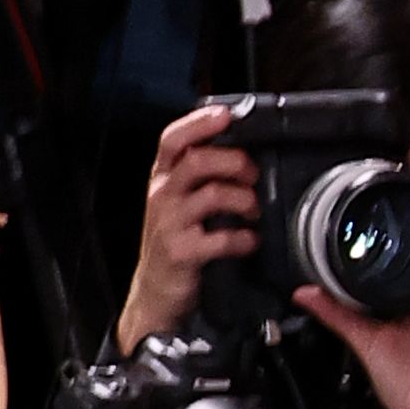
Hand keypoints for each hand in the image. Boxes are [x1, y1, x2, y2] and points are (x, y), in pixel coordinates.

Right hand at [117, 104, 259, 352]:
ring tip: (254, 210)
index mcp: (162, 178)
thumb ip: (197, 177)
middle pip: (198, 160)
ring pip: (212, 195)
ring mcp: (170, 223)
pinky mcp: (182, 252)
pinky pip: (220, 239)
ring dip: (243, 199)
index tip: (226, 116)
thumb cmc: (174, 242)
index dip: (200, 123)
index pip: (173, 138)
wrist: (155, 292)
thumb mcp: (176, 202)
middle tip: (252, 174)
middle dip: (234, 161)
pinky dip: (243, 238)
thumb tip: (237, 152)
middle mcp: (163, 195)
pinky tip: (250, 241)